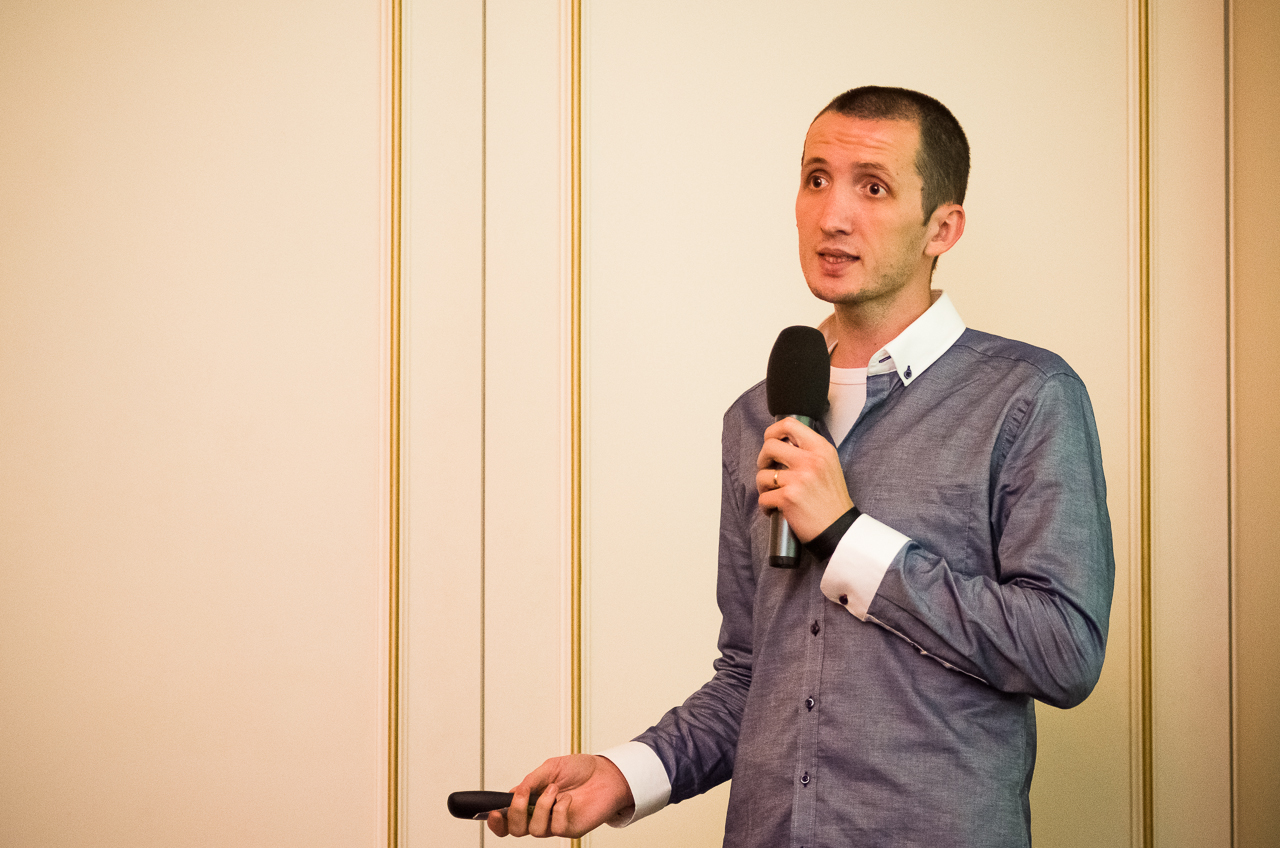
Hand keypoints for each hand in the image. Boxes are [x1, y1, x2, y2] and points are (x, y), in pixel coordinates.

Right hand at [486, 753, 634, 838]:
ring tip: (554, 790)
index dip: (497, 821)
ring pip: (534, 830)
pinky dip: (559, 809)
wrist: (607, 773)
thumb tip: (513, 792)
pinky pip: (556, 827)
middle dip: (515, 812)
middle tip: (523, 795)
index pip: (507, 819)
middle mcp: (540, 815)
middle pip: (515, 830)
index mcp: (530, 801)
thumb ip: (531, 780)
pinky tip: (567, 798)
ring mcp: (554, 823)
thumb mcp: (551, 767)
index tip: (494, 812)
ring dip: (541, 806)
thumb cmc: (580, 770)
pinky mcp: (570, 828)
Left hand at [756, 416, 853, 541]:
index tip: (770, 441)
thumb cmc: (831, 499)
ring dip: (763, 487)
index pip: (790, 424)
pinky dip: (766, 506)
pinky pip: (763, 498)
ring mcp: (798, 479)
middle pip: (769, 446)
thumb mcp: (828, 465)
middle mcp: (810, 460)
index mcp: (821, 449)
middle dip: (762, 459)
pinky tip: (775, 510)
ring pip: (762, 474)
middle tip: (768, 470)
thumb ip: (809, 451)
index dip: (773, 431)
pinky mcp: (788, 498)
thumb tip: (782, 442)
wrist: (839, 528)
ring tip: (773, 494)